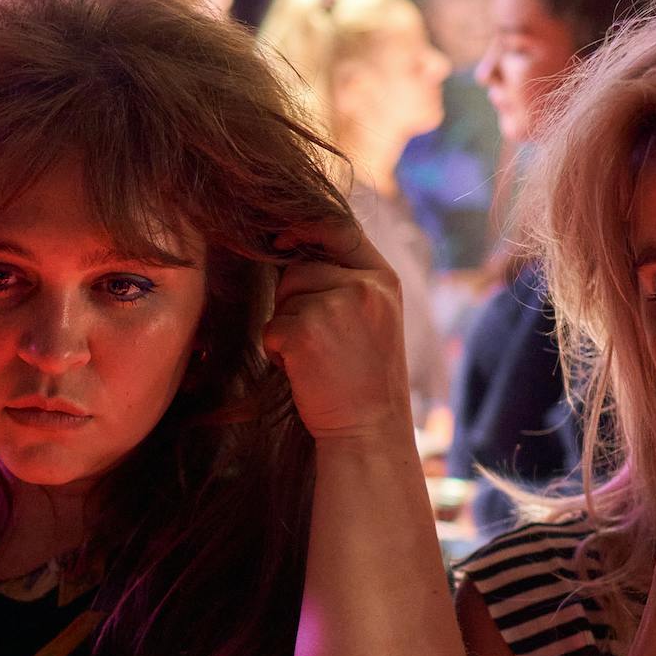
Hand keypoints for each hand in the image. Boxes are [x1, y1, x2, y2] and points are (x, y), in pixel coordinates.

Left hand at [262, 217, 417, 444]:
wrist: (369, 430)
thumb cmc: (363, 380)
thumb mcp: (371, 318)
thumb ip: (344, 281)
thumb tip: (289, 246)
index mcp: (382, 279)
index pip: (338, 226)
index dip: (303, 224)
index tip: (279, 238)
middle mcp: (364, 285)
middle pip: (300, 267)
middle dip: (293, 299)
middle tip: (318, 341)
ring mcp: (336, 305)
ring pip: (284, 296)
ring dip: (286, 325)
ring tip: (315, 357)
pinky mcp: (306, 330)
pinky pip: (272, 327)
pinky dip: (277, 351)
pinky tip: (303, 372)